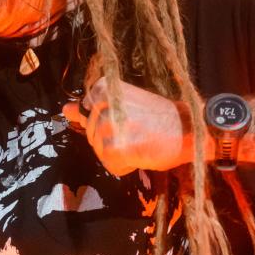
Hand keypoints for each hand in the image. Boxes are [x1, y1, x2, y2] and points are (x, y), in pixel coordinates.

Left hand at [61, 77, 191, 175]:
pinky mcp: (115, 148)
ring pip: (101, 152)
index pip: (86, 115)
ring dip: (119, 154)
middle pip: (91, 136)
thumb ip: (91, 107)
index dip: (107, 124)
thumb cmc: (159, 117)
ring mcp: (106, 126)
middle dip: (112, 140)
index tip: (128, 119)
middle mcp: (101, 103)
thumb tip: (65, 110)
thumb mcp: (123, 103)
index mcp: (101, 88)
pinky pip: (112, 166)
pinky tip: (142, 153)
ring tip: (141, 141)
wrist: (190, 127)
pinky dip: (126, 166)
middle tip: (138, 132)